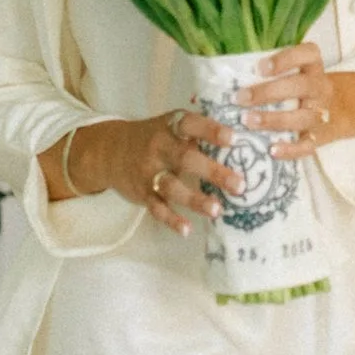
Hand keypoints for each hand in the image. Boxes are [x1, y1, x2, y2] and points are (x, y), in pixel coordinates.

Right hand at [47, 108, 239, 233]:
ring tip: (217, 210)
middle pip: (185, 159)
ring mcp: (148, 171)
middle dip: (213, 172)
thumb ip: (199, 130)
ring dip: (194, 200)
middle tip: (239, 185)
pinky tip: (186, 229)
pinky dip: (171, 219)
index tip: (234, 139)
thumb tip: (244, 137)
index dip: (211, 130)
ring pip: (171, 186)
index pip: (191, 124)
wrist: (110, 151)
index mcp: (170, 126)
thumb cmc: (155, 137)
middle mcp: (158, 147)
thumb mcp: (171, 125)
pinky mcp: (141, 192)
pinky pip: (156, 207)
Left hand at [234, 45, 354, 160]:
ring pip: (303, 117)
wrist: (342, 108)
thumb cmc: (303, 86)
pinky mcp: (320, 137)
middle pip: (301, 86)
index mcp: (314, 67)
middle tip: (241, 98)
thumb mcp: (298, 71)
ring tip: (248, 121)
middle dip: (269, 92)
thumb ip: (273, 71)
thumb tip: (230, 75)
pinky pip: (308, 145)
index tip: (260, 67)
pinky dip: (291, 150)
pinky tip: (271, 150)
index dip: (285, 59)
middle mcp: (320, 88)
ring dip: (274, 120)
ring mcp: (322, 113)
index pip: (308, 54)